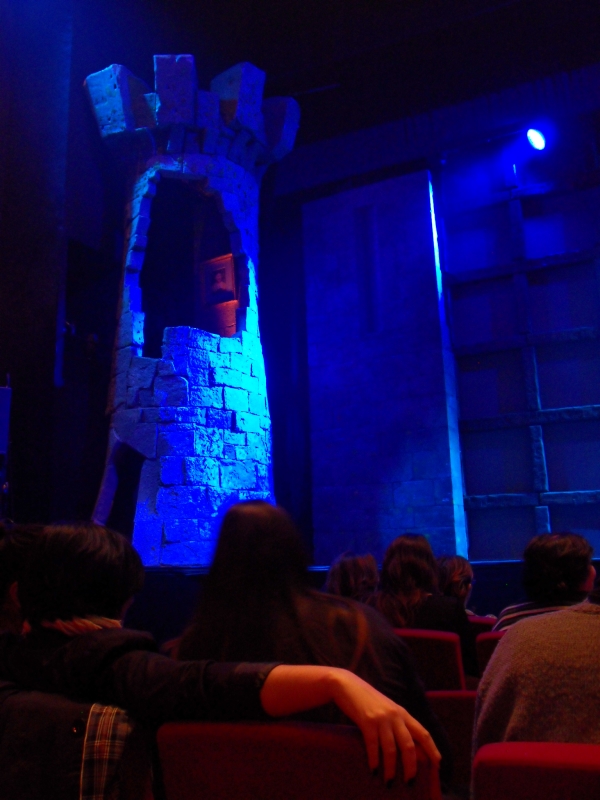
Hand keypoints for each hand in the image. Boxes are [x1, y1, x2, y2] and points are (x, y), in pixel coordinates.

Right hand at [329, 669, 441, 794]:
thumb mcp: (387, 708)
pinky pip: (373, 745)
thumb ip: (397, 722)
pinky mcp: (366, 721)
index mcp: (403, 713)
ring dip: (391, 769)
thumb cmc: (367, 700)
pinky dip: (374, 761)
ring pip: (391, 749)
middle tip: (410, 782)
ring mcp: (381, 718)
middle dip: (411, 767)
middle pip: (409, 745)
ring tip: (389, 782)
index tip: (438, 765)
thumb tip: (406, 747)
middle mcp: (395, 715)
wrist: (347, 685)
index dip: (432, 750)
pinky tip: (374, 770)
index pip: (423, 733)